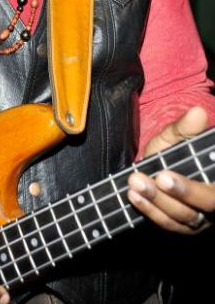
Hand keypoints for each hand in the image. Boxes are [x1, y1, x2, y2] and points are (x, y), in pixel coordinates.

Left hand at [127, 106, 213, 233]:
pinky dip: (150, 210)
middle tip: (156, 179)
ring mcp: (200, 220)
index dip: (193, 189)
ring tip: (135, 183)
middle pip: (206, 205)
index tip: (165, 174)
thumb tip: (197, 112)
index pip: (214, 192)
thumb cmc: (171, 155)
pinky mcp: (181, 227)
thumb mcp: (176, 139)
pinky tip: (133, 196)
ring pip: (184, 217)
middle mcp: (214, 204)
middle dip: (179, 194)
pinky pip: (168, 223)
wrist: (154, 172)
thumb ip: (186, 129)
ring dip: (157, 201)